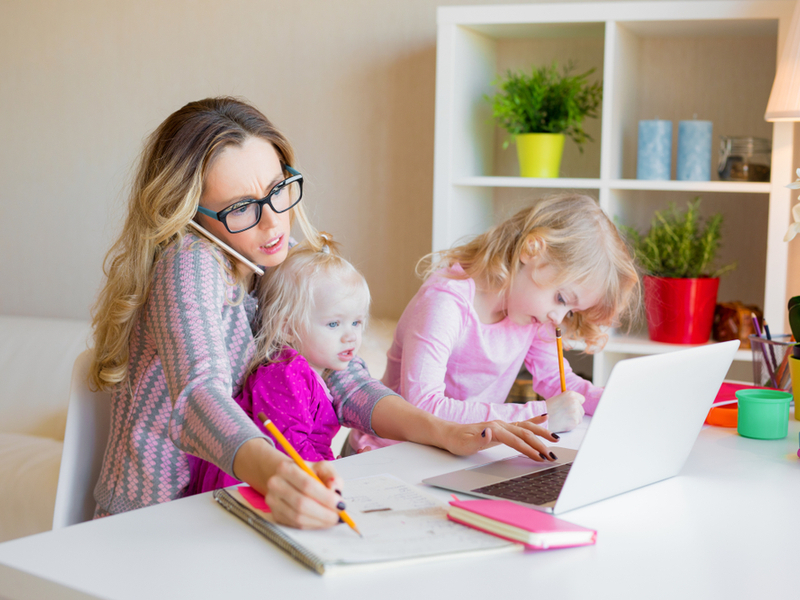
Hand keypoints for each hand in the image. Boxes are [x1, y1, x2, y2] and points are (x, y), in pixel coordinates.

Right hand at [265, 459, 345, 528]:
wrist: (289, 479)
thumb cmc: (308, 473)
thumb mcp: (322, 468)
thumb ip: (332, 477)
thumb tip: (335, 491)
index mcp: (286, 468)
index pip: (307, 485)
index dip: (326, 497)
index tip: (340, 504)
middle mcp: (275, 484)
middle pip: (301, 503)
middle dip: (324, 513)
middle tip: (338, 516)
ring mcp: (273, 501)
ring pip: (298, 517)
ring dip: (319, 521)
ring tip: (333, 519)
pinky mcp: (276, 514)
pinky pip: (295, 524)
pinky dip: (312, 525)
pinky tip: (322, 521)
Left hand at [438, 416, 559, 461]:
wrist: (449, 433)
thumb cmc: (457, 441)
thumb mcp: (464, 444)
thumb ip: (479, 439)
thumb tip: (490, 433)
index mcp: (494, 429)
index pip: (516, 440)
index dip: (529, 449)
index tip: (540, 458)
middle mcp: (500, 425)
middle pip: (525, 433)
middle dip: (540, 444)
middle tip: (552, 456)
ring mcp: (502, 425)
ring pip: (527, 427)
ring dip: (542, 433)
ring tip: (556, 439)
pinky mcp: (503, 428)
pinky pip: (522, 424)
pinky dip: (534, 421)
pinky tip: (544, 418)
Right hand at [545, 390, 584, 432]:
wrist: (541, 419)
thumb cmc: (547, 408)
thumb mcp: (558, 398)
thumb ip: (568, 399)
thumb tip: (577, 402)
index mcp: (570, 394)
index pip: (582, 399)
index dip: (577, 403)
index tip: (571, 406)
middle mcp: (575, 402)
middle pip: (581, 409)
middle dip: (575, 412)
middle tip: (564, 414)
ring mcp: (575, 412)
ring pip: (580, 417)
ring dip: (573, 419)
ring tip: (562, 418)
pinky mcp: (575, 421)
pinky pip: (576, 424)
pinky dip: (571, 424)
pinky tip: (563, 423)